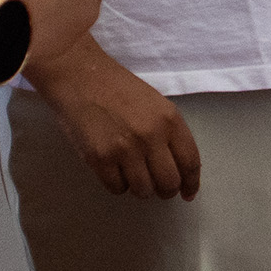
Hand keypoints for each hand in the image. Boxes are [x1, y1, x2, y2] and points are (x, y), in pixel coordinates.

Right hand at [28, 38, 199, 199]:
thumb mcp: (155, 104)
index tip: (188, 194)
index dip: (191, 183)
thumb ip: (168, 133)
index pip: (190, 162)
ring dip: (140, 188)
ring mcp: (125, 149)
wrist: (80, 77)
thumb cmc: (118, 88)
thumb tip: (177, 167)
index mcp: (170, 119)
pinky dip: (117, 184)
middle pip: (169, 183)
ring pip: (143, 190)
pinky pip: (117, 188)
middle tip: (158, 188)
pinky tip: (113, 169)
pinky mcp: (100, 159)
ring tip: (132, 174)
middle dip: (165, 191)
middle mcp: (151, 136)